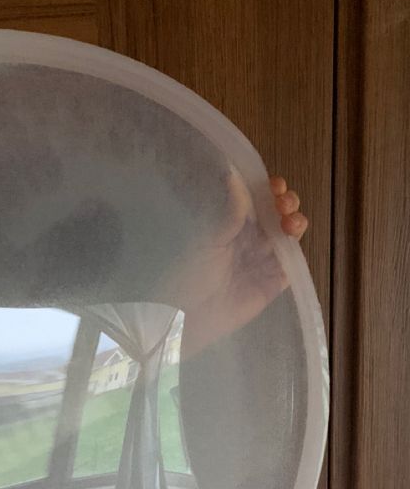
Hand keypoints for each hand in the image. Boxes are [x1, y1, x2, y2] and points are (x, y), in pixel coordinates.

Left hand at [180, 173, 308, 358]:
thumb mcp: (209, 236)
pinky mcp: (274, 281)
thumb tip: (234, 174)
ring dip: (294, 220)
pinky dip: (296, 248)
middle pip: (277, 213)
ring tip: (289, 221)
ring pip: (288, 233)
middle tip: (283, 202)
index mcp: (231, 225)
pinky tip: (291, 238)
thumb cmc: (192, 272)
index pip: (257, 199)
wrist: (192, 314)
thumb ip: (229, 210)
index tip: (274, 185)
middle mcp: (249, 239)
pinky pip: (291, 261)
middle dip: (286, 202)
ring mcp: (263, 259)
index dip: (269, 189)